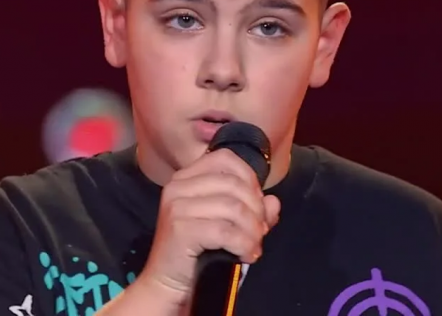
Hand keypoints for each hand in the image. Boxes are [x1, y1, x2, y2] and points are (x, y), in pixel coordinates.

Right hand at [135, 148, 280, 309]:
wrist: (168, 284)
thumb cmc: (197, 253)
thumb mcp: (228, 225)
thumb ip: (252, 210)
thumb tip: (273, 202)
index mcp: (186, 178)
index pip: (225, 159)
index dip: (250, 179)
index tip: (256, 205)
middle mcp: (177, 186)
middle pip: (234, 184)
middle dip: (256, 210)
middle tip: (259, 233)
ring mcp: (176, 206)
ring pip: (233, 207)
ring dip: (252, 231)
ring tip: (253, 246)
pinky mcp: (180, 229)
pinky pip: (225, 231)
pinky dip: (243, 244)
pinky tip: (245, 255)